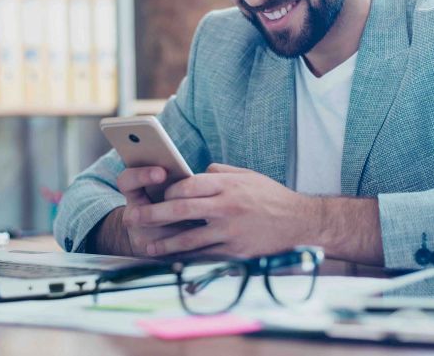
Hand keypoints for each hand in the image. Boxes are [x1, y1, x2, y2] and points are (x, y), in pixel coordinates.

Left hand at [128, 163, 313, 257]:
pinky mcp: (236, 251)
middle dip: (153, 214)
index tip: (158, 195)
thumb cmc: (271, 196)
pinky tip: (173, 260)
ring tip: (147, 245)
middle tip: (132, 218)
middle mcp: (226, 206)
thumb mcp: (246, 175)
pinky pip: (205, 255)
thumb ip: (219, 172)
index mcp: (227, 184)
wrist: (301, 222)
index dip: (168, 190)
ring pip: (189, 238)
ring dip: (164, 242)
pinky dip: (186, 258)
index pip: (188, 185)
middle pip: (181, 209)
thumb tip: (195, 174)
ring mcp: (230, 230)